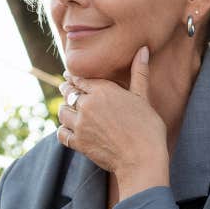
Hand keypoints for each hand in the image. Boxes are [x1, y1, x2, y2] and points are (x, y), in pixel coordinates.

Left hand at [57, 45, 168, 175]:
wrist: (142, 159)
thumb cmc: (148, 128)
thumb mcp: (143, 97)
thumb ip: (139, 73)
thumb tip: (143, 49)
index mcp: (103, 90)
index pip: (80, 79)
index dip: (74, 78)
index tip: (69, 76)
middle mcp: (87, 105)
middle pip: (68, 93)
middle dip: (66, 90)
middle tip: (66, 89)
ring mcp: (81, 125)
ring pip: (62, 112)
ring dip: (64, 110)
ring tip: (66, 109)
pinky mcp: (78, 143)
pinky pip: (61, 134)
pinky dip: (63, 131)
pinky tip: (67, 130)